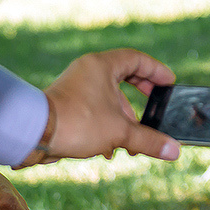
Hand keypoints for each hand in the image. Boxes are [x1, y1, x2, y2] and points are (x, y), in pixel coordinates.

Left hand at [39, 49, 180, 163]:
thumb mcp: (119, 132)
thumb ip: (149, 140)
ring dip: (122, 122)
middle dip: (139, 102)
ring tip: (130, 145)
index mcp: (102, 66)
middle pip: (123, 80)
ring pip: (108, 100)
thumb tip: (174, 151)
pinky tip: (108, 150)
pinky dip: (105, 128)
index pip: (136, 59)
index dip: (156, 71)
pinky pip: (94, 111)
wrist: (35, 134)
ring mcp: (76, 88)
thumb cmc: (77, 123)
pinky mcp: (67, 105)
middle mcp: (88, 71)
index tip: (169, 83)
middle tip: (154, 111)